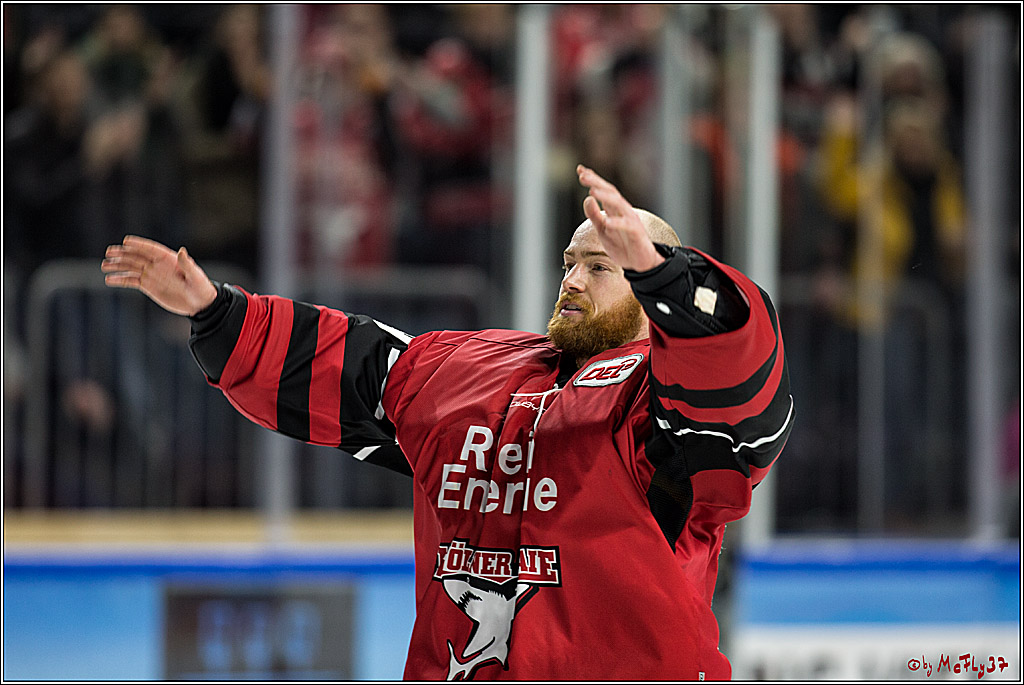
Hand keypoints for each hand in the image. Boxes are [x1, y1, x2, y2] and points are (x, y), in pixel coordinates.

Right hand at [101, 235, 217, 315]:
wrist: (199, 304)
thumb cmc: (201, 288)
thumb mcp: (196, 277)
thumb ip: (187, 264)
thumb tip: (182, 251)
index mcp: (169, 259)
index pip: (151, 249)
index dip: (139, 244)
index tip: (126, 241)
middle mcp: (158, 265)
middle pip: (137, 256)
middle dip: (123, 254)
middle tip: (109, 253)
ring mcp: (152, 275)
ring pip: (131, 268)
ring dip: (118, 266)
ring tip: (104, 266)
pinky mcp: (148, 286)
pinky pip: (131, 281)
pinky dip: (120, 280)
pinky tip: (109, 280)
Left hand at [577, 164, 663, 271]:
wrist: (640, 262)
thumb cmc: (622, 245)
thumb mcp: (602, 230)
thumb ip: (594, 215)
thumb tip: (587, 199)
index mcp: (614, 209)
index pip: (603, 190)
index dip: (592, 180)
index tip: (580, 170)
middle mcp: (623, 211)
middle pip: (610, 192)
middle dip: (596, 182)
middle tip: (583, 175)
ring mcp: (631, 220)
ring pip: (619, 204)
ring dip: (605, 197)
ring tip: (592, 191)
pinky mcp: (636, 233)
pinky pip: (627, 226)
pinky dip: (617, 223)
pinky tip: (607, 221)